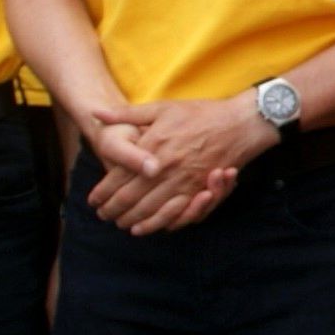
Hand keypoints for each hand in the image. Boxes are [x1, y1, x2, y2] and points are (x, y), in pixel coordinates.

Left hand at [86, 96, 266, 234]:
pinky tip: (147, 227)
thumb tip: (96, 114)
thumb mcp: (163, 108)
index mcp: (154, 145)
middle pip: (131, 197)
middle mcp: (166, 166)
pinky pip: (173, 213)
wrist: (242, 122)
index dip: (103, 192)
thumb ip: (127, 114)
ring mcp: (184, 180)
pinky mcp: (199, 188)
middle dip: (113, 209)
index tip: (93, 200)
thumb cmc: (202, 113)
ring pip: (150, 208)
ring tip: (120, 223)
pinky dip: (157, 223)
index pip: (119, 176)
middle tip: (103, 216)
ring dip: (132, 219)